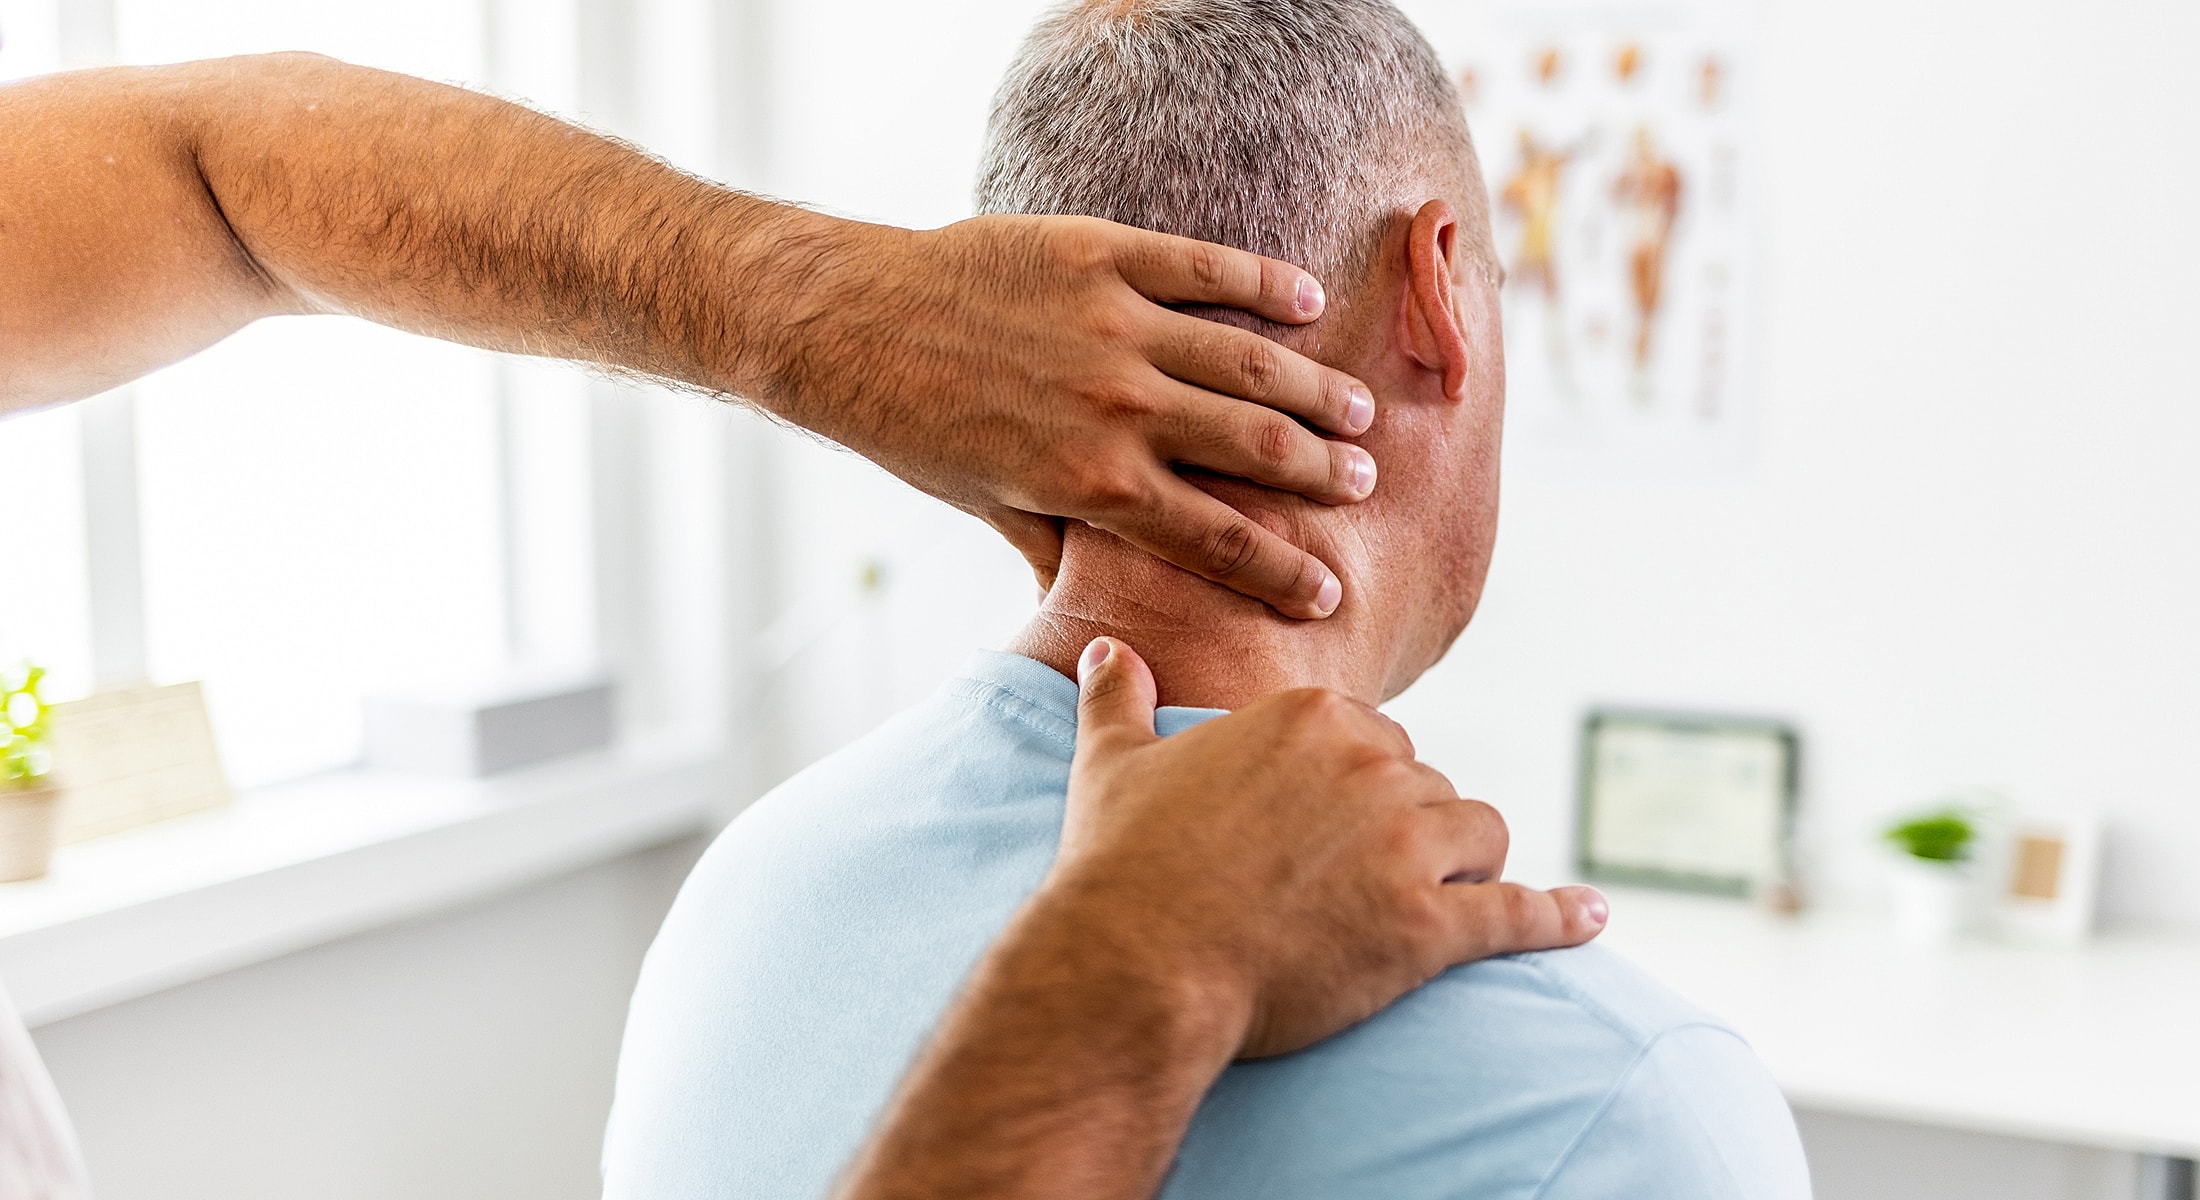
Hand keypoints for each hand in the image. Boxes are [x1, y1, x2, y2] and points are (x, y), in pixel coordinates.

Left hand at [765, 215, 1380, 618]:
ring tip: (1359, 410)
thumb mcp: (991, 506)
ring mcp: (1113, 326)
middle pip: (1256, 448)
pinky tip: (1307, 305)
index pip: (1216, 540)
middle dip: (1322, 474)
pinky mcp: (1099, 254)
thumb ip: (1063, 550)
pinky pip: (1205, 269)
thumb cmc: (916, 427)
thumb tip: (1105, 615)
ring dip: (1314, 388)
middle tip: (1365, 484)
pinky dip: (1265, 285)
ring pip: (1248, 359)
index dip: (1280, 573)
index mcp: (1092, 485)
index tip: (1328, 594)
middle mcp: (1117, 409)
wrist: (850, 325)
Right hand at [1050, 638, 1609, 1056]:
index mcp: (1311, 715)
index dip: (1359, 788)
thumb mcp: (1111, 764)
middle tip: (1361, 883)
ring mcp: (1408, 844)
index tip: (1331, 831)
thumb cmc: (1119, 867)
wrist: (1135, 964)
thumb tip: (1105, 649)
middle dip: (1411, 829)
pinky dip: (1560, 917)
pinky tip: (1591, 918)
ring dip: (1466, 866)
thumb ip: (1116, 698)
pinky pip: (1520, 913)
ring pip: (1479, 835)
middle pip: (1430, 785)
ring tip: (1435, 904)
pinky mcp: (1431, 926)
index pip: (1375, 736)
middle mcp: (1372, 763)